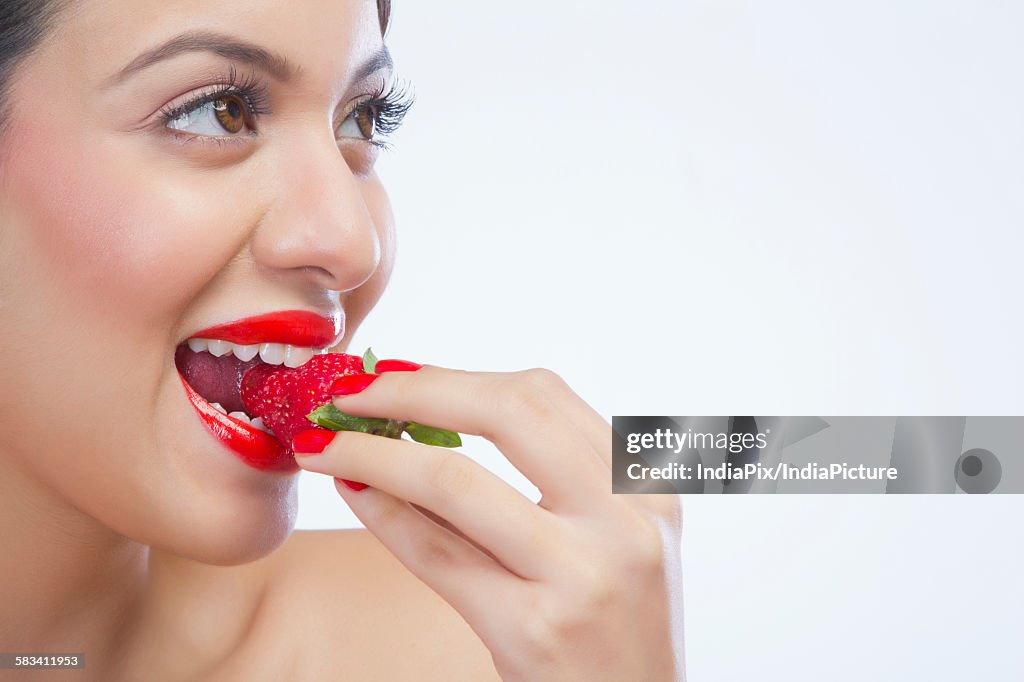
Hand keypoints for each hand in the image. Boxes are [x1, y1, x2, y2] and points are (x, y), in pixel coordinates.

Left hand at [294, 365, 684, 680]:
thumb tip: (423, 417)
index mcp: (644, 486)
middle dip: (414, 389)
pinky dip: (383, 513)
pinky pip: (436, 555)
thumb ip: (544, 479)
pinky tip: (351, 491)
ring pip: (455, 481)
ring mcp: (581, 575)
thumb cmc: (613, 625)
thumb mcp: (608, 539)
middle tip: (352, 391)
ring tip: (321, 441)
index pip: (543, 395)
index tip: (396, 375)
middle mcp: (623, 520)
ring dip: (372, 450)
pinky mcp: (532, 631)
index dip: (456, 374)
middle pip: (509, 410)